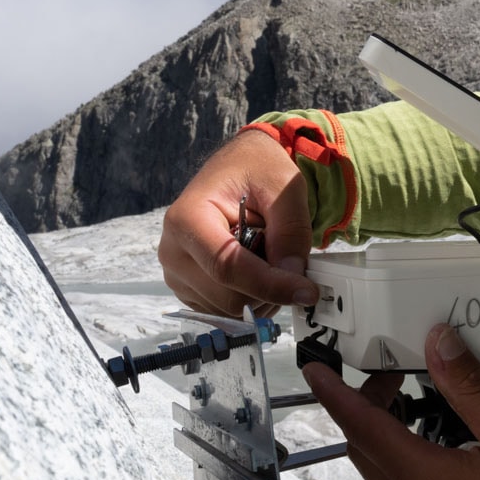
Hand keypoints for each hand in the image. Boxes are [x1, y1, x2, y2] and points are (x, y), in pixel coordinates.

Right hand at [158, 129, 318, 315]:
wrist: (237, 168)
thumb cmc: (256, 170)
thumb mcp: (283, 187)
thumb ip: (290, 230)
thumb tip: (293, 277)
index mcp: (187, 218)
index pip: (227, 266)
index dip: (270, 285)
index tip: (306, 291)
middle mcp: (172, 250)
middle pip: (227, 297)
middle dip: (268, 290)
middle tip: (288, 262)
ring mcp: (175, 273)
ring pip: (228, 310)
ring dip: (260, 297)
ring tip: (269, 259)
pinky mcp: (187, 289)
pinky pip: (223, 312)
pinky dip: (249, 300)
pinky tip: (256, 271)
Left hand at [304, 324, 479, 479]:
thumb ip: (470, 388)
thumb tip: (438, 343)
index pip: (362, 429)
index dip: (336, 395)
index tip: (316, 373)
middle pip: (371, 458)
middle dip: (371, 416)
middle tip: (394, 382)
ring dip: (398, 453)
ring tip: (428, 423)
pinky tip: (459, 477)